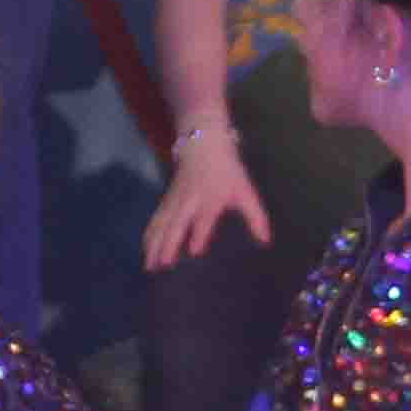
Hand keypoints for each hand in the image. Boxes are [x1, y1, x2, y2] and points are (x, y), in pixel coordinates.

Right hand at [142, 131, 271, 269]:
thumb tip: (265, 241)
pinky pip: (156, 219)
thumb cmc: (227, 171)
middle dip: (169, 244)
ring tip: (149, 265)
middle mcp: (190, 202)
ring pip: (162, 223)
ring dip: (154, 244)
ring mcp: (175, 201)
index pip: (204, 218)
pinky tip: (145, 249)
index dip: (200, 234)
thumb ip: (255, 216)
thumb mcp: (245, 191)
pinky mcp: (167, 200)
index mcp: (210, 199)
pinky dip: (149, 234)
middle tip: (164, 265)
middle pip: (177, 223)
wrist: (203, 144)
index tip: (195, 251)